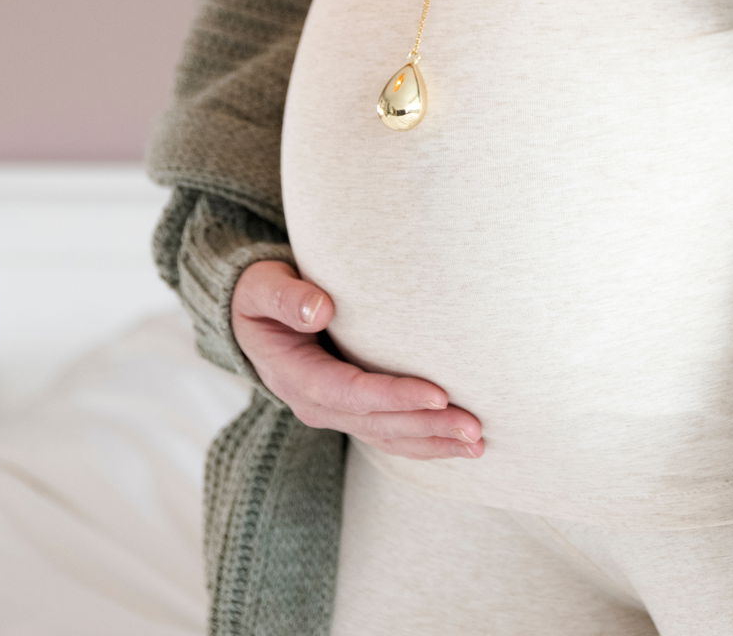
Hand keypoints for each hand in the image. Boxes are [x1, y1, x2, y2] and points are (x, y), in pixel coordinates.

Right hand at [232, 259, 484, 459]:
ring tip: (478, 445)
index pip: (351, 393)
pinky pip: (392, 434)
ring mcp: (336, 412)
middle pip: (377, 423)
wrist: (254, 317)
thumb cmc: (262, 295)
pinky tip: (461, 445)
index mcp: (295, 376)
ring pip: (389, 437)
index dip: (394, 397)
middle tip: (475, 428)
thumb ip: (286, 297)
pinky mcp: (354, 410)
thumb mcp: (262, 289)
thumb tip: (321, 310)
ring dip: (434, 442)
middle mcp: (317, 404)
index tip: (438, 395)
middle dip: (428, 427)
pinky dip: (426, 441)